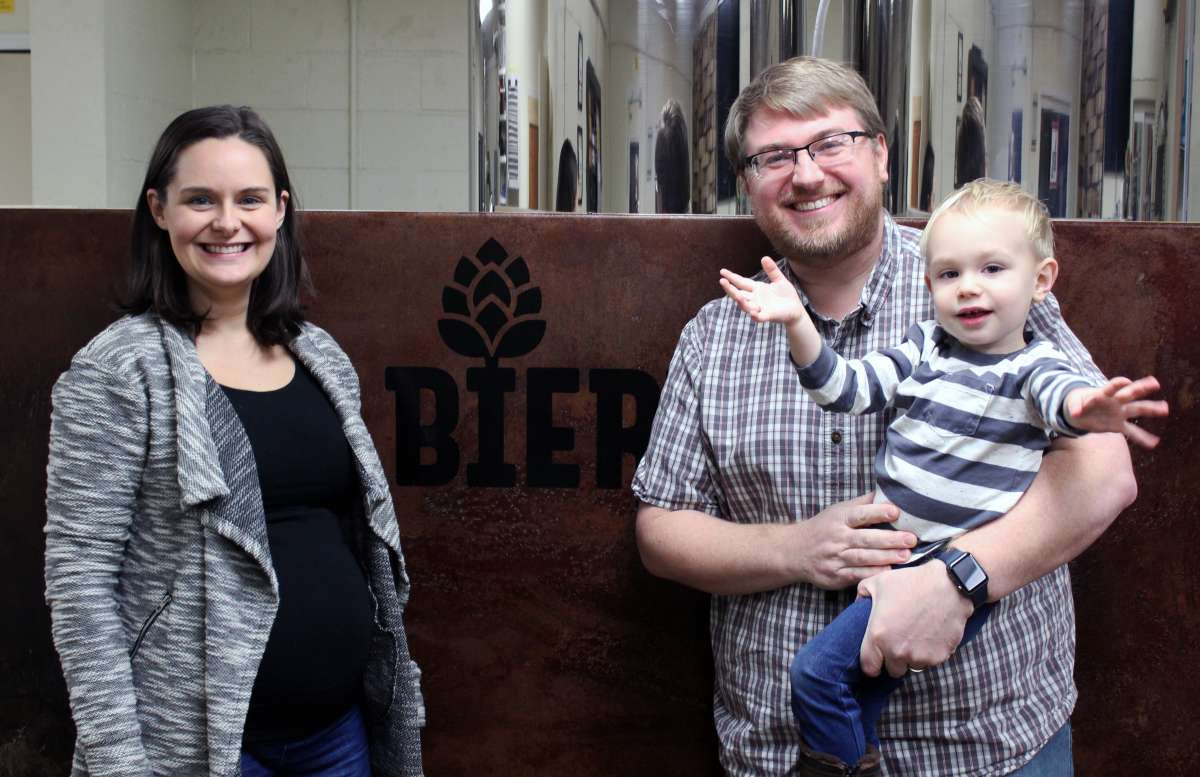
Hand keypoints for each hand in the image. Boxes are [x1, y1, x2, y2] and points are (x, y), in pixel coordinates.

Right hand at [719, 257, 804, 324]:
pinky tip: (753, 312)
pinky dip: (756, 316)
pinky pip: (760, 317)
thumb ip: (772, 270)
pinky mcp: (769, 315)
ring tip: (737, 296)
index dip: (732, 277)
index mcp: (757, 289)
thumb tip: (764, 257)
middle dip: (730, 289)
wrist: (796, 309)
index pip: (741, 282)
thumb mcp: (779, 280)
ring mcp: (761, 307)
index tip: (722, 272)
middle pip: (739, 294)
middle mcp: (756, 298)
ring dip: (741, 302)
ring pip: (746, 306)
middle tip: (722, 281)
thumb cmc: (786, 295)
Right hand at [791, 493, 916, 589]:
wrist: (795, 551)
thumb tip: (887, 492)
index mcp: (839, 519)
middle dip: (890, 539)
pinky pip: (856, 574)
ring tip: (906, 555)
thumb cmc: (824, 528)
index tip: (895, 512)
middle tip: (910, 539)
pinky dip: (872, 573)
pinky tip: (888, 571)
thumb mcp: (838, 511)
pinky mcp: (835, 575)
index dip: (877, 512)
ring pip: (863, 558)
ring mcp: (835, 558)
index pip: (859, 514)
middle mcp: (836, 538)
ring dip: (885, 557)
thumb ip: (862, 504)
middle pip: (865, 539)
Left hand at [857, 561, 973, 677]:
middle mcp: (898, 651)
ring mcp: (920, 656)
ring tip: (917, 635)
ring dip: (913, 656)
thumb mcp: (878, 582)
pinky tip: (932, 633)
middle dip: (894, 660)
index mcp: (878, 636)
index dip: (871, 665)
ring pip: (913, 666)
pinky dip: (931, 651)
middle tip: (899, 643)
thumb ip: (862, 594)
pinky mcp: (940, 656)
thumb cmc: (911, 582)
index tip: (876, 660)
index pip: (869, 667)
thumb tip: (858, 603)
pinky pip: (932, 660)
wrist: (948, 585)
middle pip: (893, 670)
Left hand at [1066, 376, 1168, 448]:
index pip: (1112, 387)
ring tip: (1165, 408)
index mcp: (1103, 394)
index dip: (1117, 384)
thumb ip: (1074, 407)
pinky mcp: (1118, 425)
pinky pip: (1132, 432)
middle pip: (1130, 394)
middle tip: (1155, 383)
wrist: (1080, 413)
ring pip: (1137, 410)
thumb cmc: (1077, 403)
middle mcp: (1115, 402)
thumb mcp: (1072, 403)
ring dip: (1151, 409)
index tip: (1126, 381)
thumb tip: (1074, 414)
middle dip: (1141, 388)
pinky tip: (1153, 443)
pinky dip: (1142, 438)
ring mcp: (1119, 413)